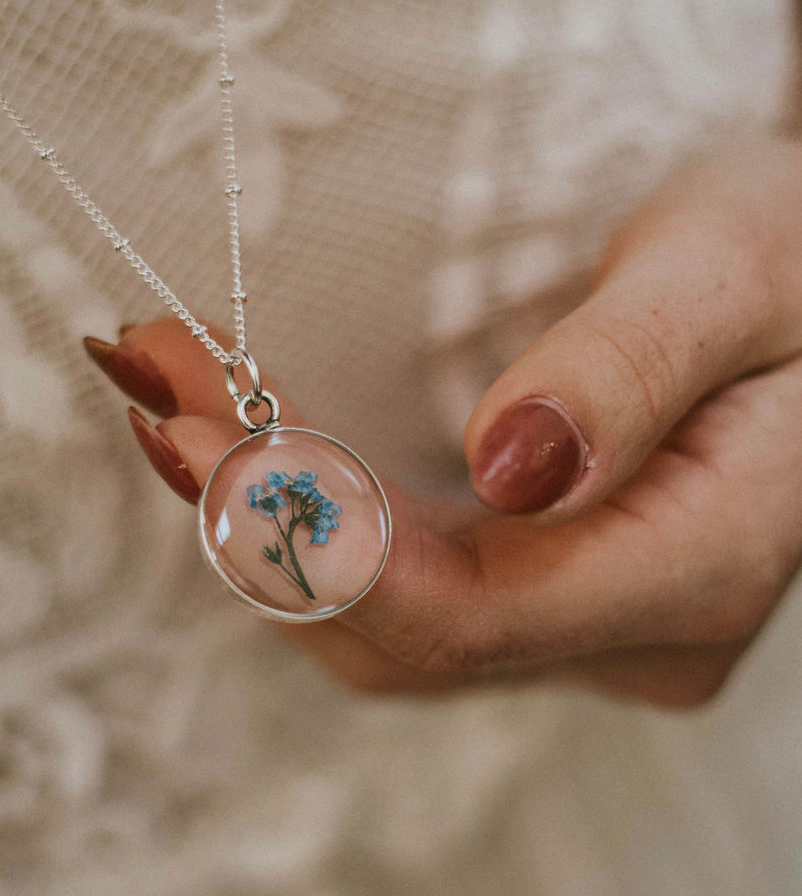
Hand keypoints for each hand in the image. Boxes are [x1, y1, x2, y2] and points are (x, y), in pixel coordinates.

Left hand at [85, 138, 801, 707]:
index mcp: (698, 569)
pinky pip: (393, 592)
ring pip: (377, 623)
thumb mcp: (734, 271)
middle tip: (157, 377)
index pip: (465, 614)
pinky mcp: (536, 595)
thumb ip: (629, 372)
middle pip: (396, 627)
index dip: (314, 535)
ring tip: (175, 393)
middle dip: (254, 514)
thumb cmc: (791, 260)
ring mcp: (578, 628)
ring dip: (259, 520)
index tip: (193, 427)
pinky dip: (304, 525)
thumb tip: (510, 466)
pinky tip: (243, 446)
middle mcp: (629, 635)